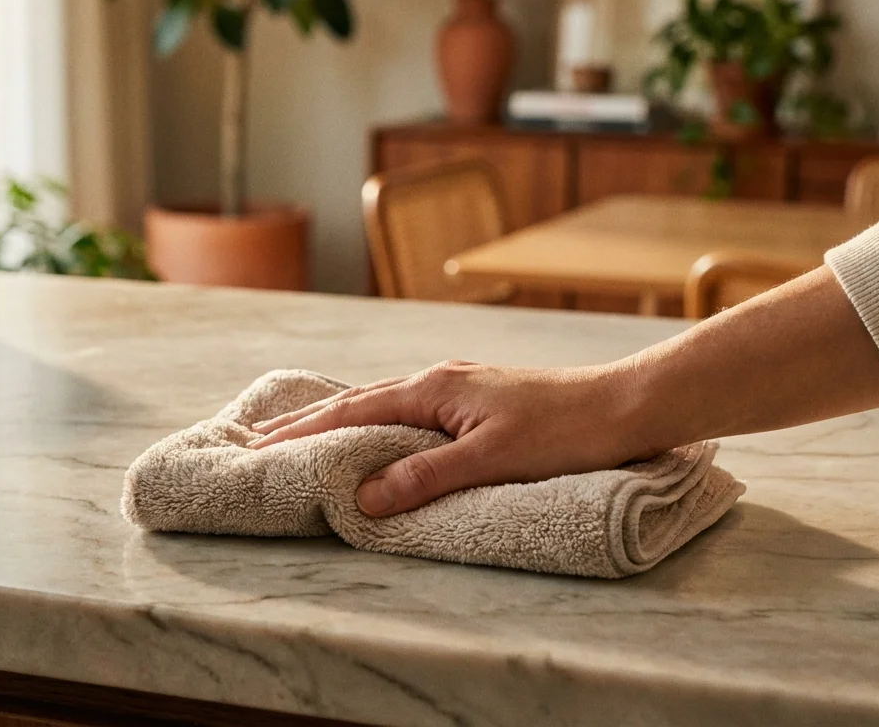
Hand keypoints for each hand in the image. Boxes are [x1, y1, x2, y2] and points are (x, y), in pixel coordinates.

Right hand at [248, 360, 651, 516]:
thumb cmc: (564, 432)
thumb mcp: (491, 459)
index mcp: (433, 388)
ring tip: (299, 432)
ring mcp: (457, 387)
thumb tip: (363, 497)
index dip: (302, 433)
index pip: (351, 413)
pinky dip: (373, 420)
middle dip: (305, 421)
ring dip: (336, 418)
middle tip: (255, 438)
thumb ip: (426, 477)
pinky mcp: (475, 400)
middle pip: (356, 401)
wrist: (624, 406)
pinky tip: (373, 429)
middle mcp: (437, 380)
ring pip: (380, 403)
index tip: (257, 449)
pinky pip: (405, 409)